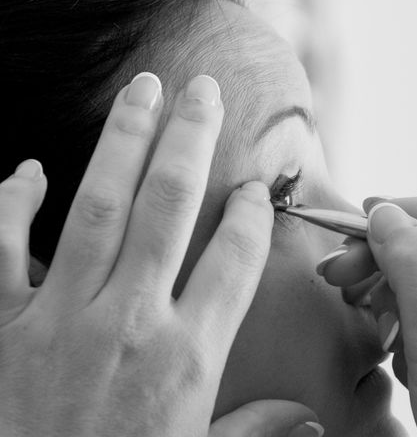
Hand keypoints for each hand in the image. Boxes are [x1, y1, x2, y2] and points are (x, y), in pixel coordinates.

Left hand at [0, 73, 320, 436]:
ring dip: (124, 142)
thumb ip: (255, 429)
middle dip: (191, 140)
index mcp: (187, 356)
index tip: (256, 187)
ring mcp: (61, 318)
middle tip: (204, 89)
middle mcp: (129, 324)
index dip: (251, 214)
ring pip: (98, 208)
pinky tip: (27, 169)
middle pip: (169, 208)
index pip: (234, 260)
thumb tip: (311, 423)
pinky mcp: (1, 326)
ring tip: (144, 91)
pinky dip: (12, 203)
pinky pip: (2, 249)